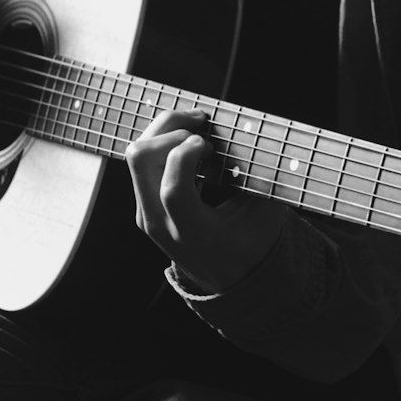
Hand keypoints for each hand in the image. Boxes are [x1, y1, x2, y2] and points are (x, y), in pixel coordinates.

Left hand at [126, 109, 284, 293]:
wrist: (228, 276)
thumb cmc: (251, 243)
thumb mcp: (263, 212)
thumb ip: (257, 176)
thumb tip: (256, 137)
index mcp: (192, 233)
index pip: (172, 189)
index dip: (186, 155)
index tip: (209, 144)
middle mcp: (160, 224)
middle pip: (141, 159)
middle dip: (171, 128)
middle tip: (202, 124)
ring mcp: (146, 213)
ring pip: (136, 155)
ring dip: (165, 131)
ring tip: (197, 130)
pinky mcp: (143, 203)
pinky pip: (142, 162)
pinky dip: (163, 141)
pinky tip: (190, 142)